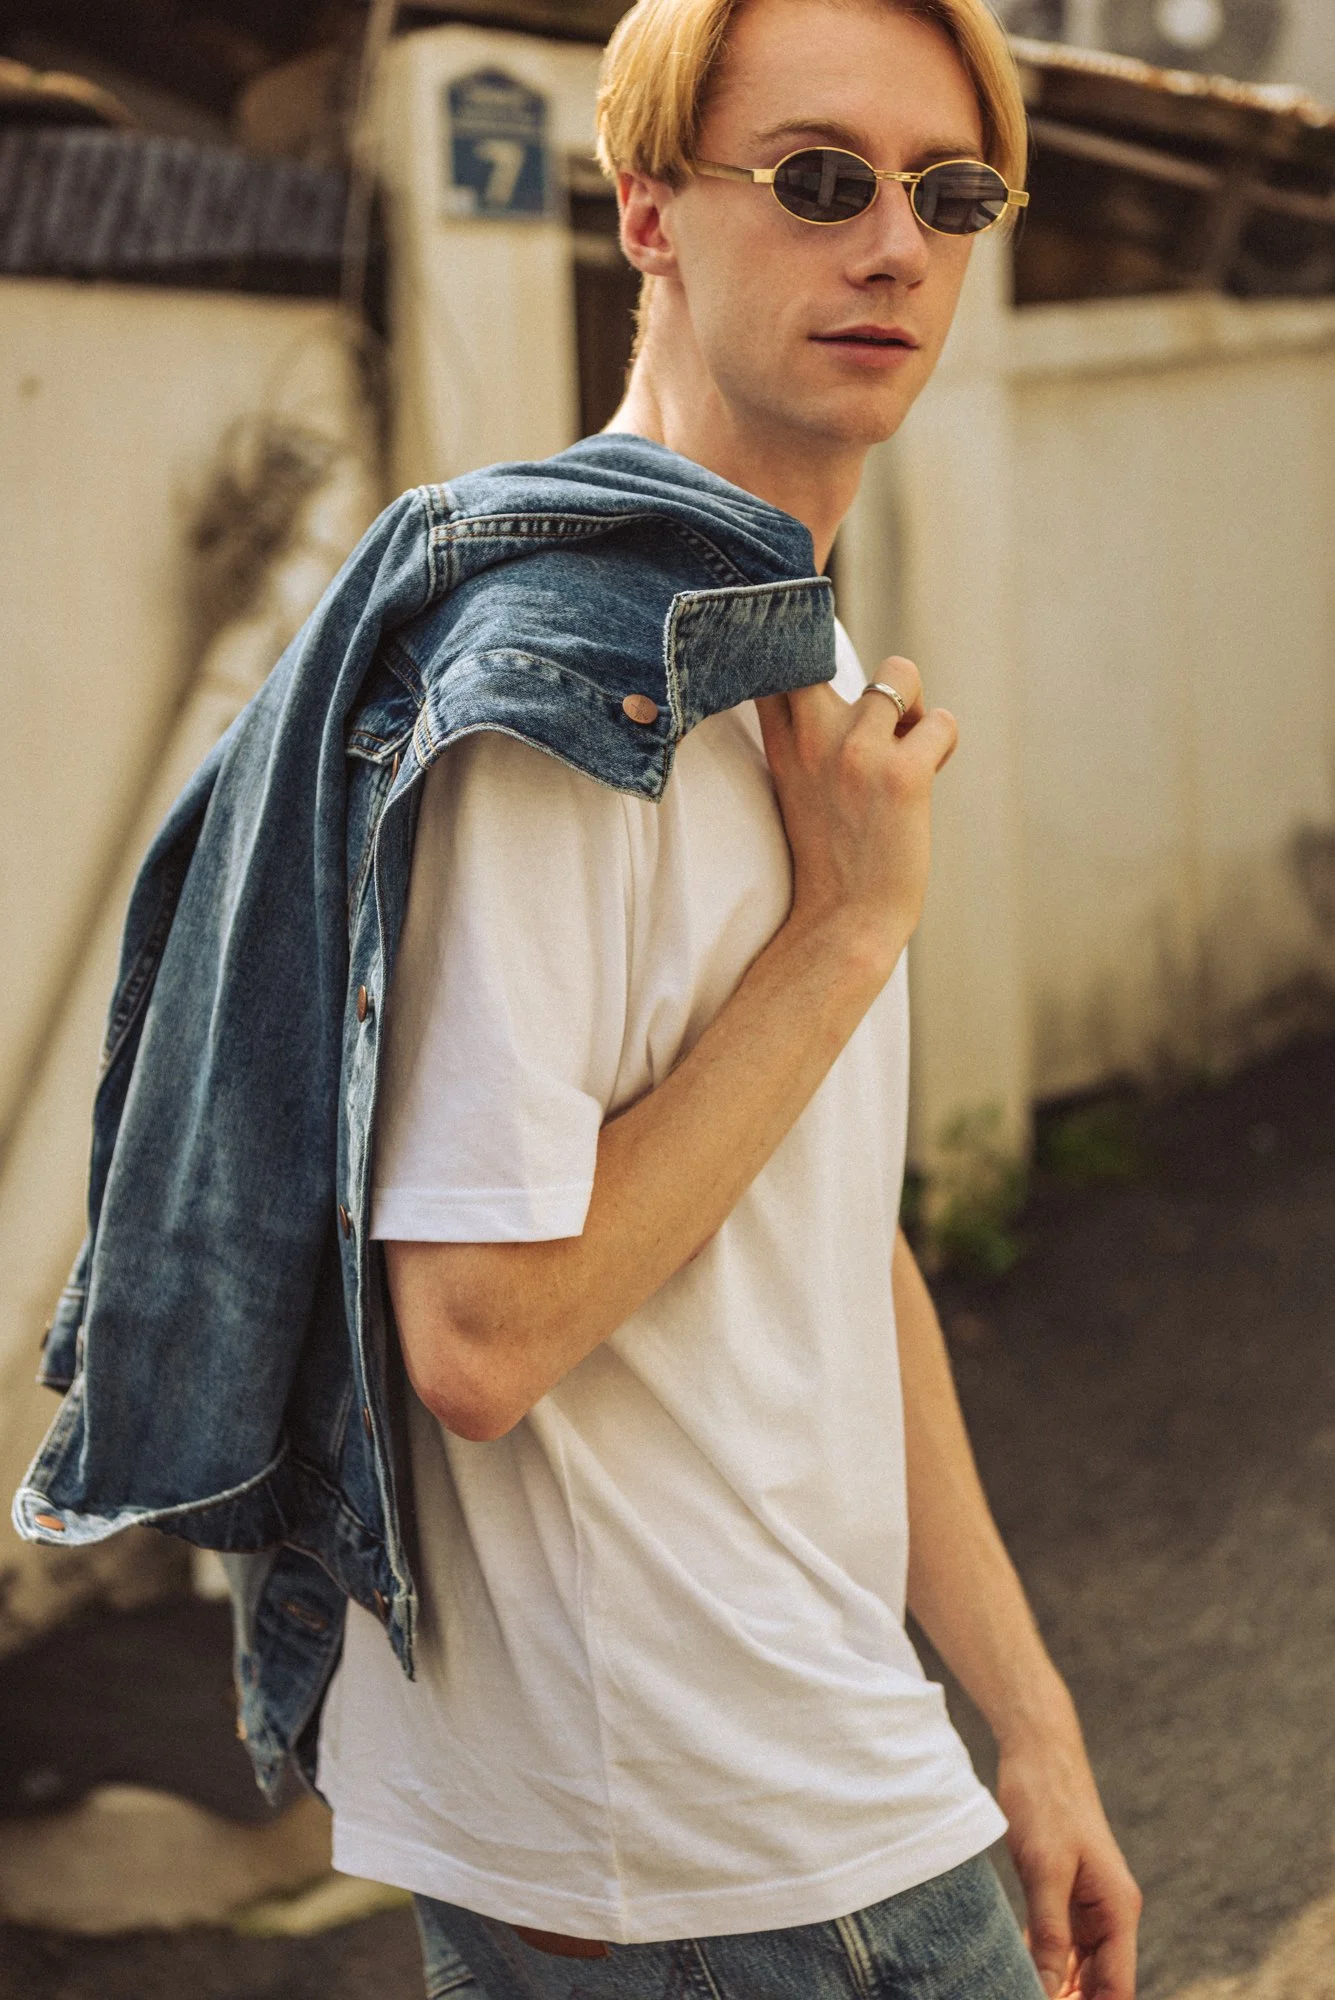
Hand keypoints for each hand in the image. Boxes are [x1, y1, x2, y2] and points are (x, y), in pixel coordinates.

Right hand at [755, 656, 956, 968]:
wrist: (845, 921)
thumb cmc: (829, 856)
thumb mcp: (795, 786)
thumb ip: (805, 736)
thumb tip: (860, 690)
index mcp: (782, 741)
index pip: (776, 656)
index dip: (795, 641)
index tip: (810, 656)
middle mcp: (813, 736)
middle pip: (826, 643)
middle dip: (856, 665)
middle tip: (876, 716)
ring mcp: (857, 751)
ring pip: (900, 672)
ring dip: (914, 705)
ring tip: (907, 745)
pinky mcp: (903, 774)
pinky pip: (942, 721)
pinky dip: (944, 742)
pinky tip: (928, 773)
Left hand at [997, 1729, 1141, 1998]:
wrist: (1038, 1750)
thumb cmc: (1046, 1801)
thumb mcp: (1045, 1870)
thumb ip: (1050, 1933)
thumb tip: (1050, 1990)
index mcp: (1118, 1909)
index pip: (1117, 1988)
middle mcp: (1109, 1913)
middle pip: (1099, 1984)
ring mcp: (1087, 1903)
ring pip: (1078, 1967)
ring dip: (1057, 1988)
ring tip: (1019, 1994)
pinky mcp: (1064, 1893)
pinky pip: (1059, 1943)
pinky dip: (1043, 1963)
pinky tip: (1019, 1974)